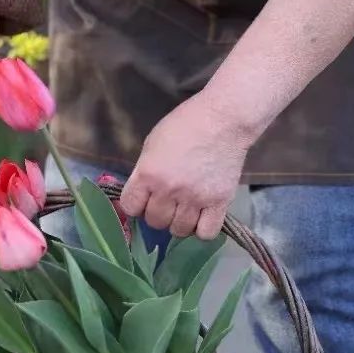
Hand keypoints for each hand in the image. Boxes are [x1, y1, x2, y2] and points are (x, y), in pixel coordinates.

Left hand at [119, 93, 249, 239]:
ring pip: (179, 231)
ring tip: (185, 208)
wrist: (222, 119)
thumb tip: (141, 194)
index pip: (130, 207)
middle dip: (158, 213)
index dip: (136, 204)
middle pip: (155, 222)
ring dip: (179, 222)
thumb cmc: (184, 125)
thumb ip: (144, 172)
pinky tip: (202, 216)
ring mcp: (195, 199)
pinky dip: (202, 229)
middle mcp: (169, 190)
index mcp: (148, 174)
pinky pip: (206, 233)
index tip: (144, 198)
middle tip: (168, 200)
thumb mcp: (152, 144)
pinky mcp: (219, 202)